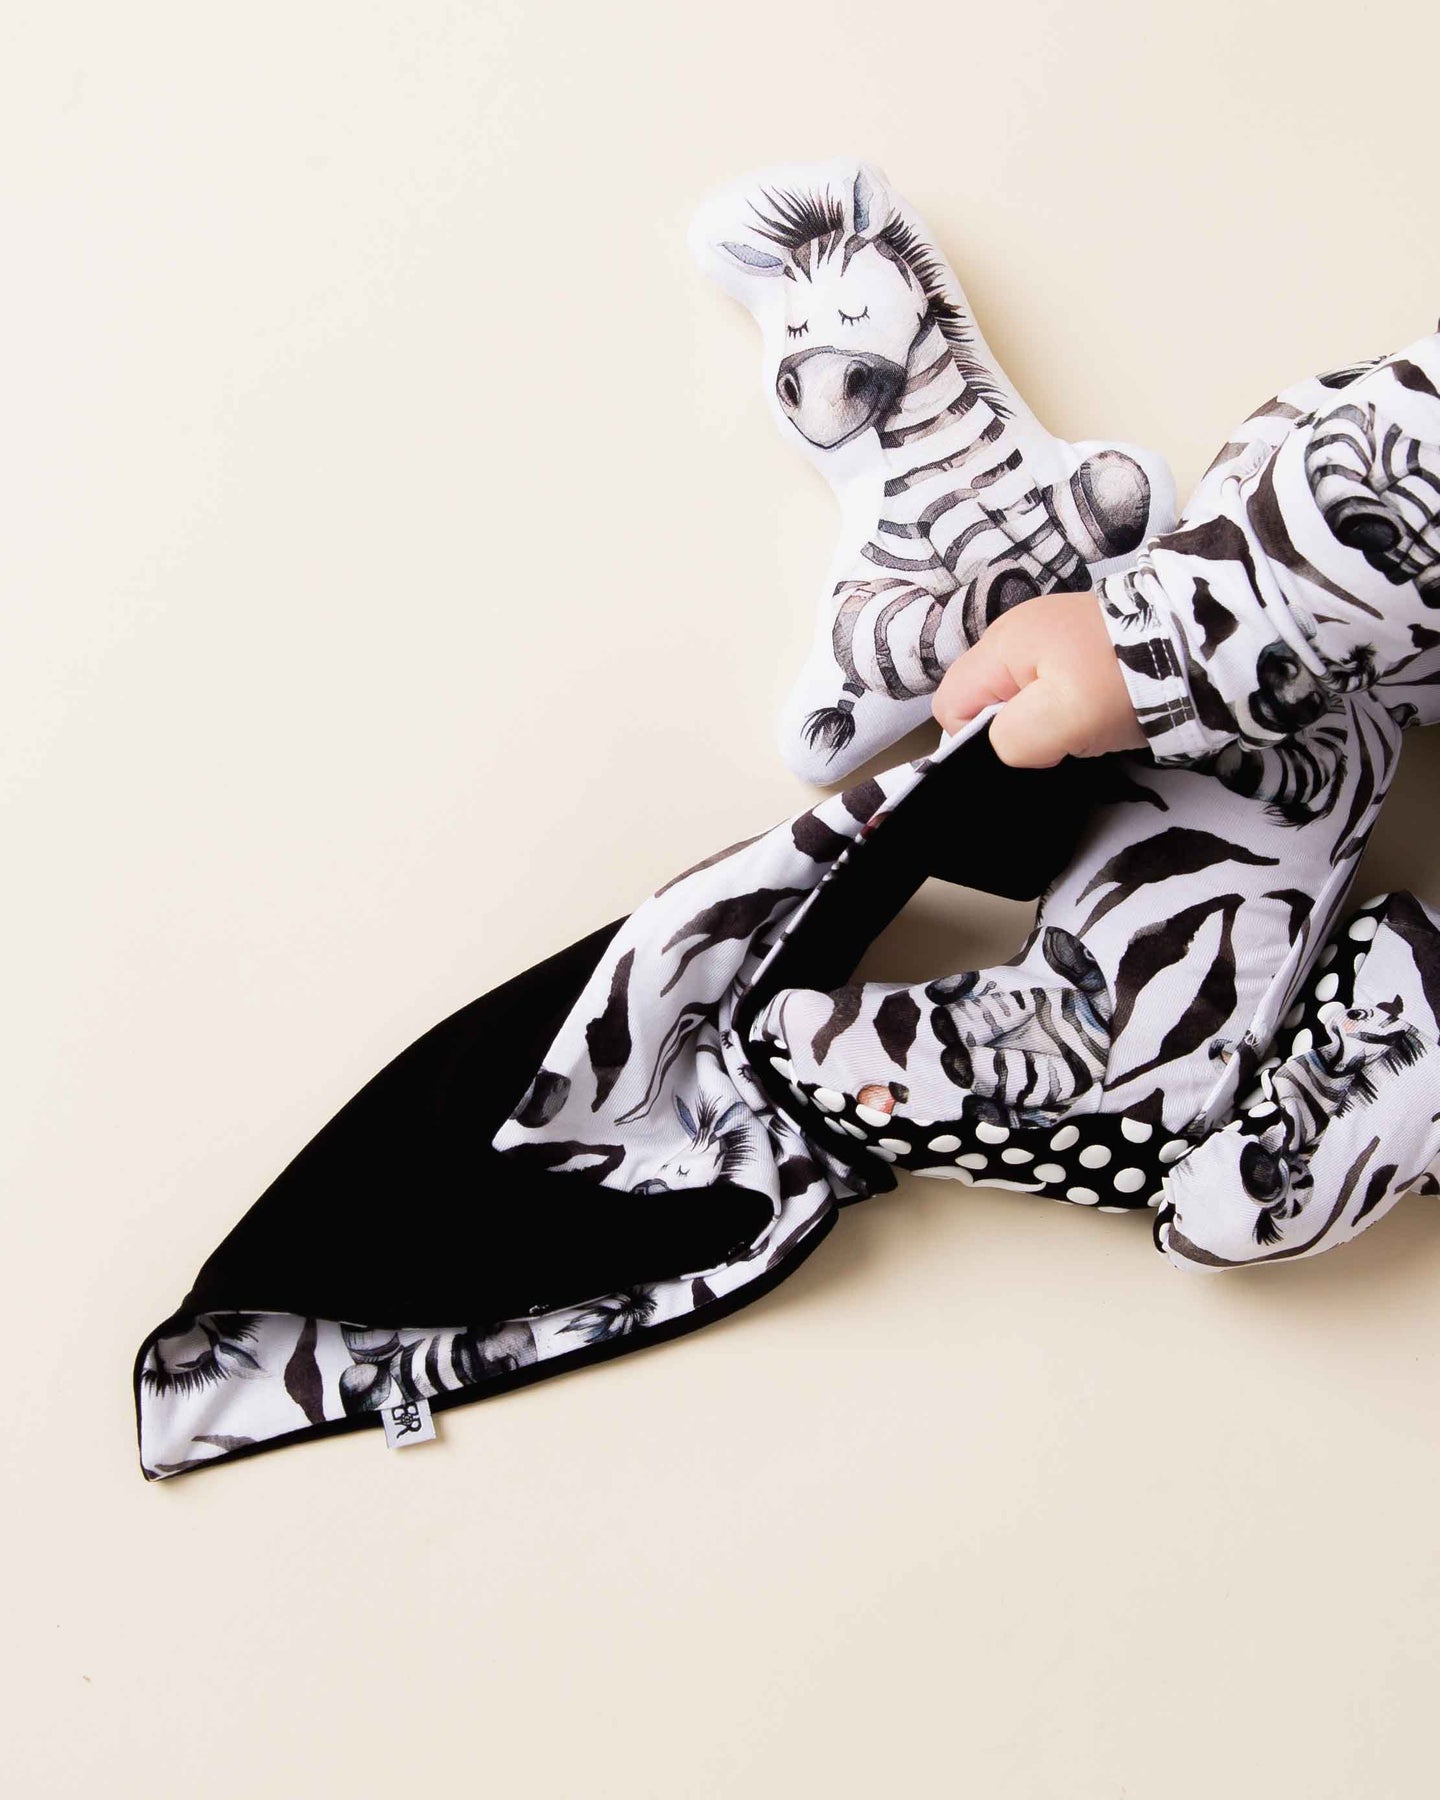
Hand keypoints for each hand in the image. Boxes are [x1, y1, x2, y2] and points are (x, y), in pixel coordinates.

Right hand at [931, 592, 1146, 767]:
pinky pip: (1046, 683)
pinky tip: (1093, 706)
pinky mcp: (1076, 641)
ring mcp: (1048, 632)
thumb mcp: (1060, 720)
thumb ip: (1012, 740)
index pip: (950, 704)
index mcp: (1001, 644)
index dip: (974, 738)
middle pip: (982, 698)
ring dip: (1041, 719)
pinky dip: (1064, 704)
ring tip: (1081, 723)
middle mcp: (1015, 631)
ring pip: (1015, 695)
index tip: (1024, 747)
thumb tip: (1005, 746)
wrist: (1197, 645)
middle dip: (1010, 729)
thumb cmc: (1121, 683)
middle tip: (1057, 738)